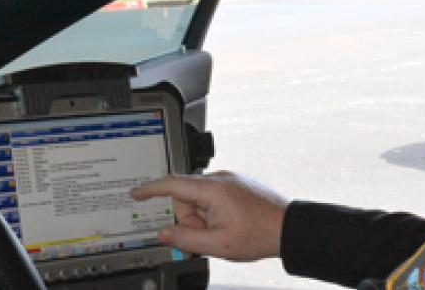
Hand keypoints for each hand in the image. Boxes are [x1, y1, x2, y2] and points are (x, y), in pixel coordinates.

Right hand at [131, 171, 288, 260]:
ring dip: (204, 218)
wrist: (288, 228)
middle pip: (185, 198)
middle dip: (191, 219)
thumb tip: (165, 234)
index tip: (136, 193)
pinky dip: (213, 212)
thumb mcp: (217, 246)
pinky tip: (229, 224)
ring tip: (224, 231)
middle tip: (209, 236)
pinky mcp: (236, 184)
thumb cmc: (259, 234)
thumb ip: (185, 240)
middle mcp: (219, 179)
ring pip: (199, 199)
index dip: (149, 190)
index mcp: (212, 190)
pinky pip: (212, 197)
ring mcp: (229, 179)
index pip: (171, 185)